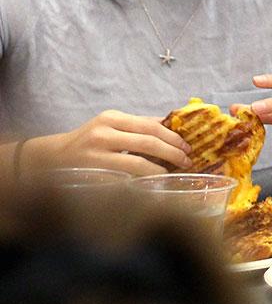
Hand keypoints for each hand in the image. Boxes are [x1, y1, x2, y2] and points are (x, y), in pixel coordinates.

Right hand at [29, 111, 190, 175]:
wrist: (52, 158)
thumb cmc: (88, 141)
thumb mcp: (110, 126)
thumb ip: (138, 126)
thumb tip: (171, 126)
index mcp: (112, 118)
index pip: (150, 126)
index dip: (173, 137)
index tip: (187, 147)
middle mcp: (104, 133)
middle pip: (148, 142)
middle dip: (172, 153)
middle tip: (187, 162)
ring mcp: (96, 154)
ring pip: (137, 163)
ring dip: (159, 170)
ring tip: (171, 174)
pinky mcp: (91, 174)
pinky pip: (122, 179)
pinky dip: (140, 182)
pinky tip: (150, 185)